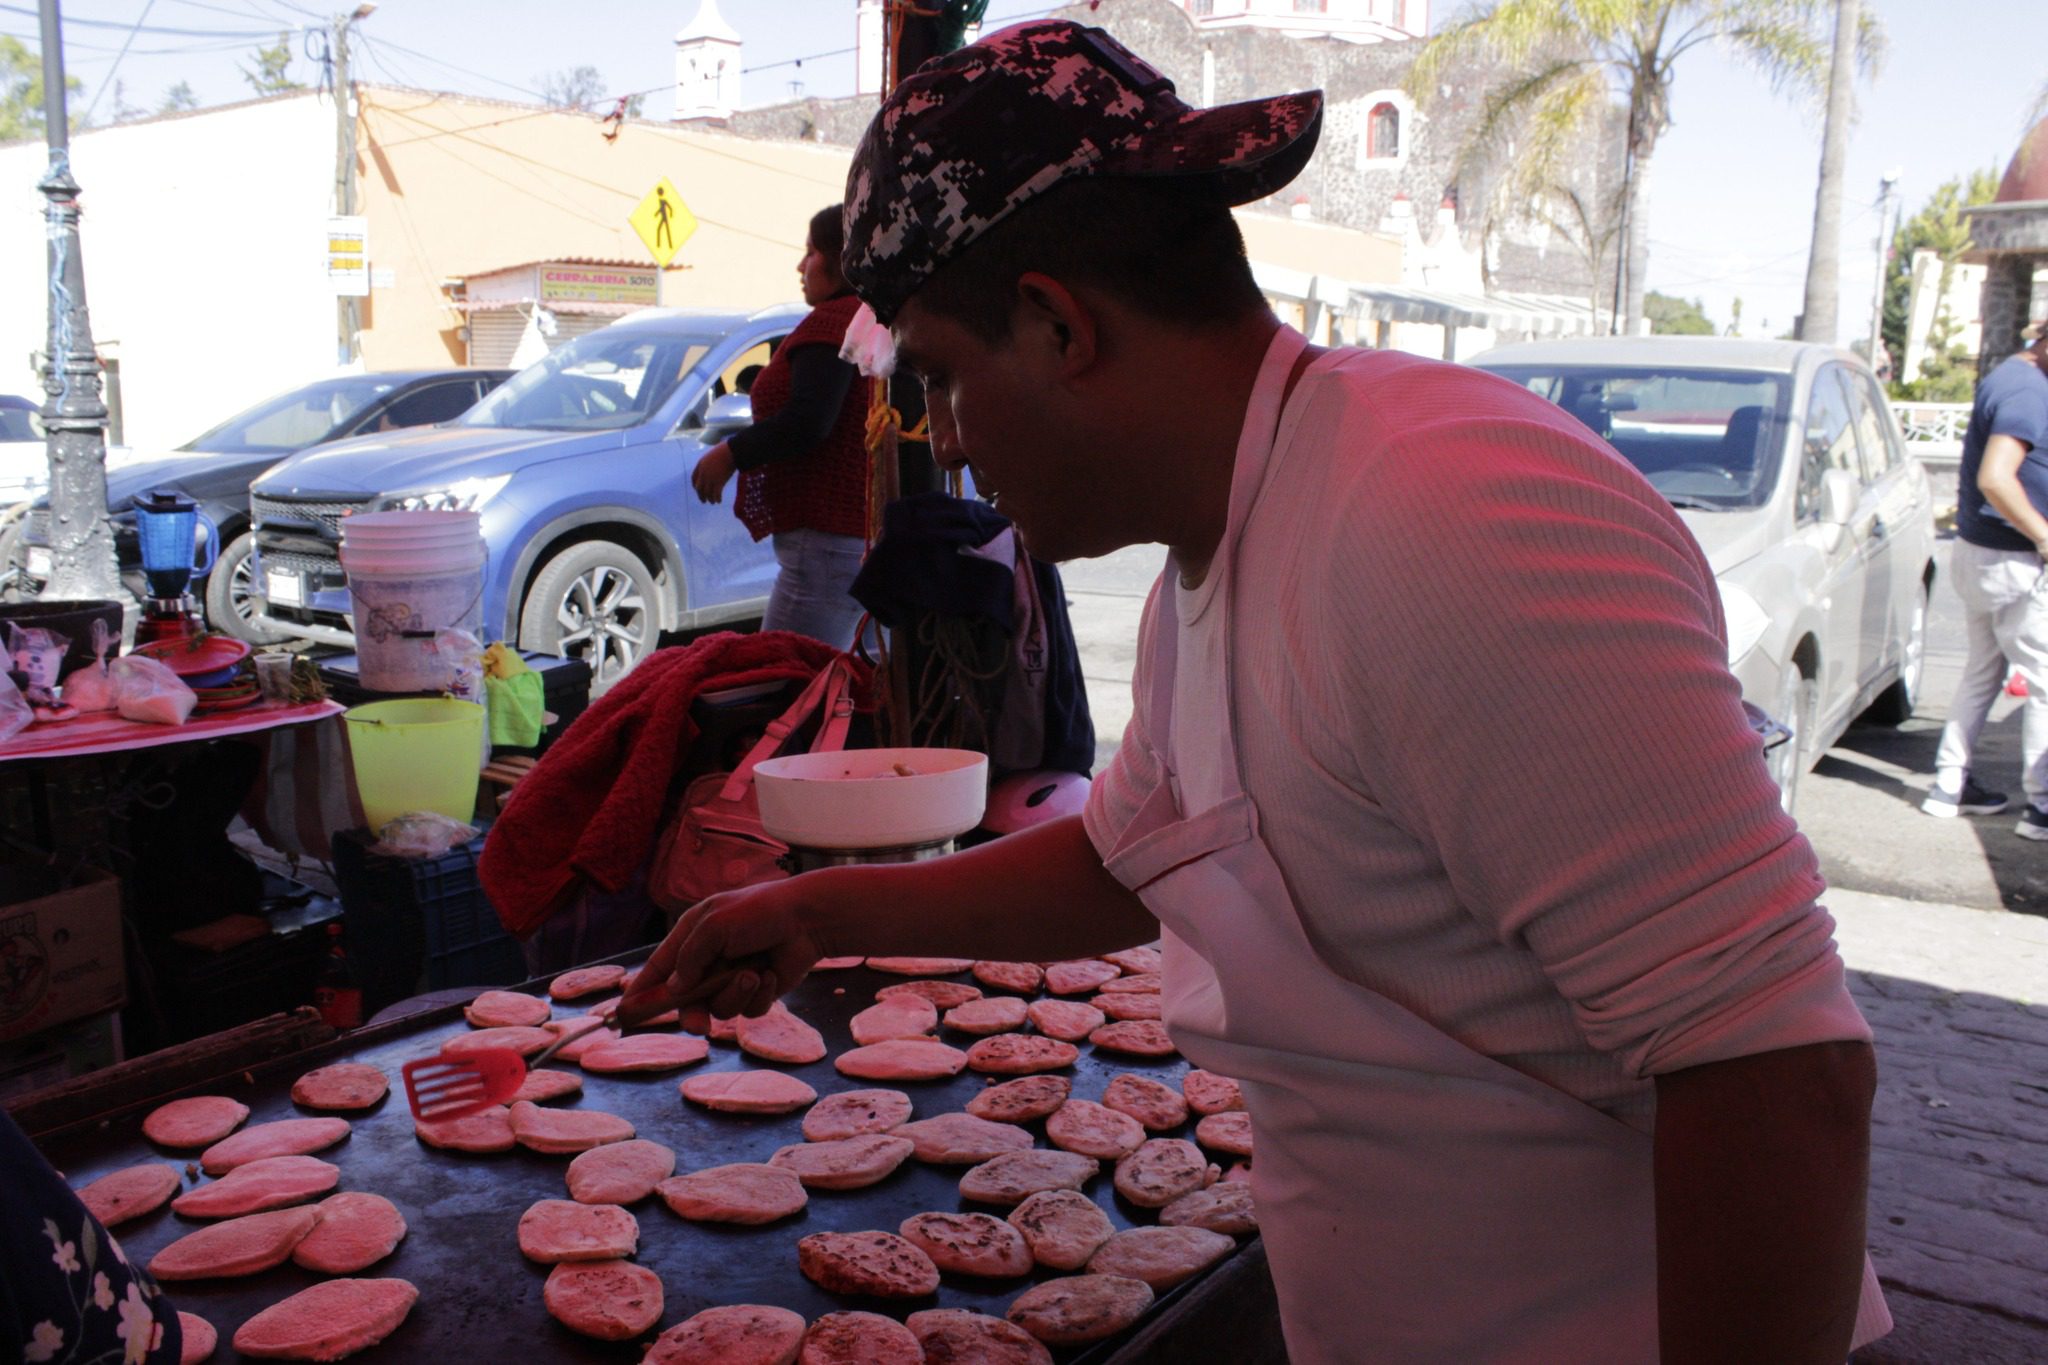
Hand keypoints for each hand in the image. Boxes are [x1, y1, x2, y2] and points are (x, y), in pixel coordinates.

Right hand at [616, 878, 831, 1030]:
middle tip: (698, 1027)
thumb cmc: (760, 912)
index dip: (642, 991)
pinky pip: (748, 1009)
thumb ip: (689, 957)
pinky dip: (759, 994)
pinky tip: (771, 973)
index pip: (659, 967)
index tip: (624, 1014)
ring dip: (734, 994)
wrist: (809, 919)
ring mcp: (733, 976)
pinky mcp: (758, 990)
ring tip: (752, 972)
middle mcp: (710, 958)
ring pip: (719, 1008)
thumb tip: (674, 989)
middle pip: (686, 1000)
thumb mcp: (715, 926)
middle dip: (692, 1014)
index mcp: (693, 934)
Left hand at [692, 443, 736, 503]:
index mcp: (700, 465)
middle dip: (701, 495)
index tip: (697, 490)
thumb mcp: (712, 455)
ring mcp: (710, 478)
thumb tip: (713, 466)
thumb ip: (709, 462)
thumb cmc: (725, 450)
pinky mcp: (719, 482)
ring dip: (709, 499)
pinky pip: (716, 494)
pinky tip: (719, 501)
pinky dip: (717, 498)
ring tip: (712, 502)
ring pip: (707, 492)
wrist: (731, 452)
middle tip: (703, 501)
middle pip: (699, 488)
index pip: (693, 478)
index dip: (695, 485)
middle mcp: (703, 473)